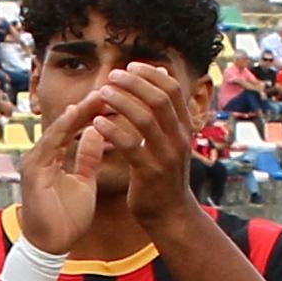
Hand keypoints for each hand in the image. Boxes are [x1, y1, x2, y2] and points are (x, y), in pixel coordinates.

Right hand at [10, 86, 117, 253]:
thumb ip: (88, 157)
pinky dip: (62, 129)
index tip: (115, 98)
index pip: (75, 127)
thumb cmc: (67, 218)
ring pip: (58, 129)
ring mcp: (35, 162)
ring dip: (78, 112)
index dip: (93, 111)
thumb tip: (98, 132)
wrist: (52, 247)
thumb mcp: (84, 181)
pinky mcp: (33, 172)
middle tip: (109, 88)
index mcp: (54, 157)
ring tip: (97, 96)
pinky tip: (75, 115)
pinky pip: (49, 145)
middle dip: (88, 106)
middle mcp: (41, 155)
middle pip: (66, 123)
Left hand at [83, 59, 203, 240]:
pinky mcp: (149, 173)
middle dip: (134, 83)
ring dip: (122, 101)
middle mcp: (179, 139)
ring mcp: (166, 156)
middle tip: (112, 75)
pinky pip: (130, 146)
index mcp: (184, 128)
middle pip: (160, 99)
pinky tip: (97, 122)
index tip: (131, 65)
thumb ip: (166, 111)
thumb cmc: (164, 175)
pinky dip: (112, 131)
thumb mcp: (171, 140)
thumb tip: (161, 73)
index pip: (172, 89)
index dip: (151, 74)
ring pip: (145, 119)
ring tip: (102, 93)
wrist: (171, 215)